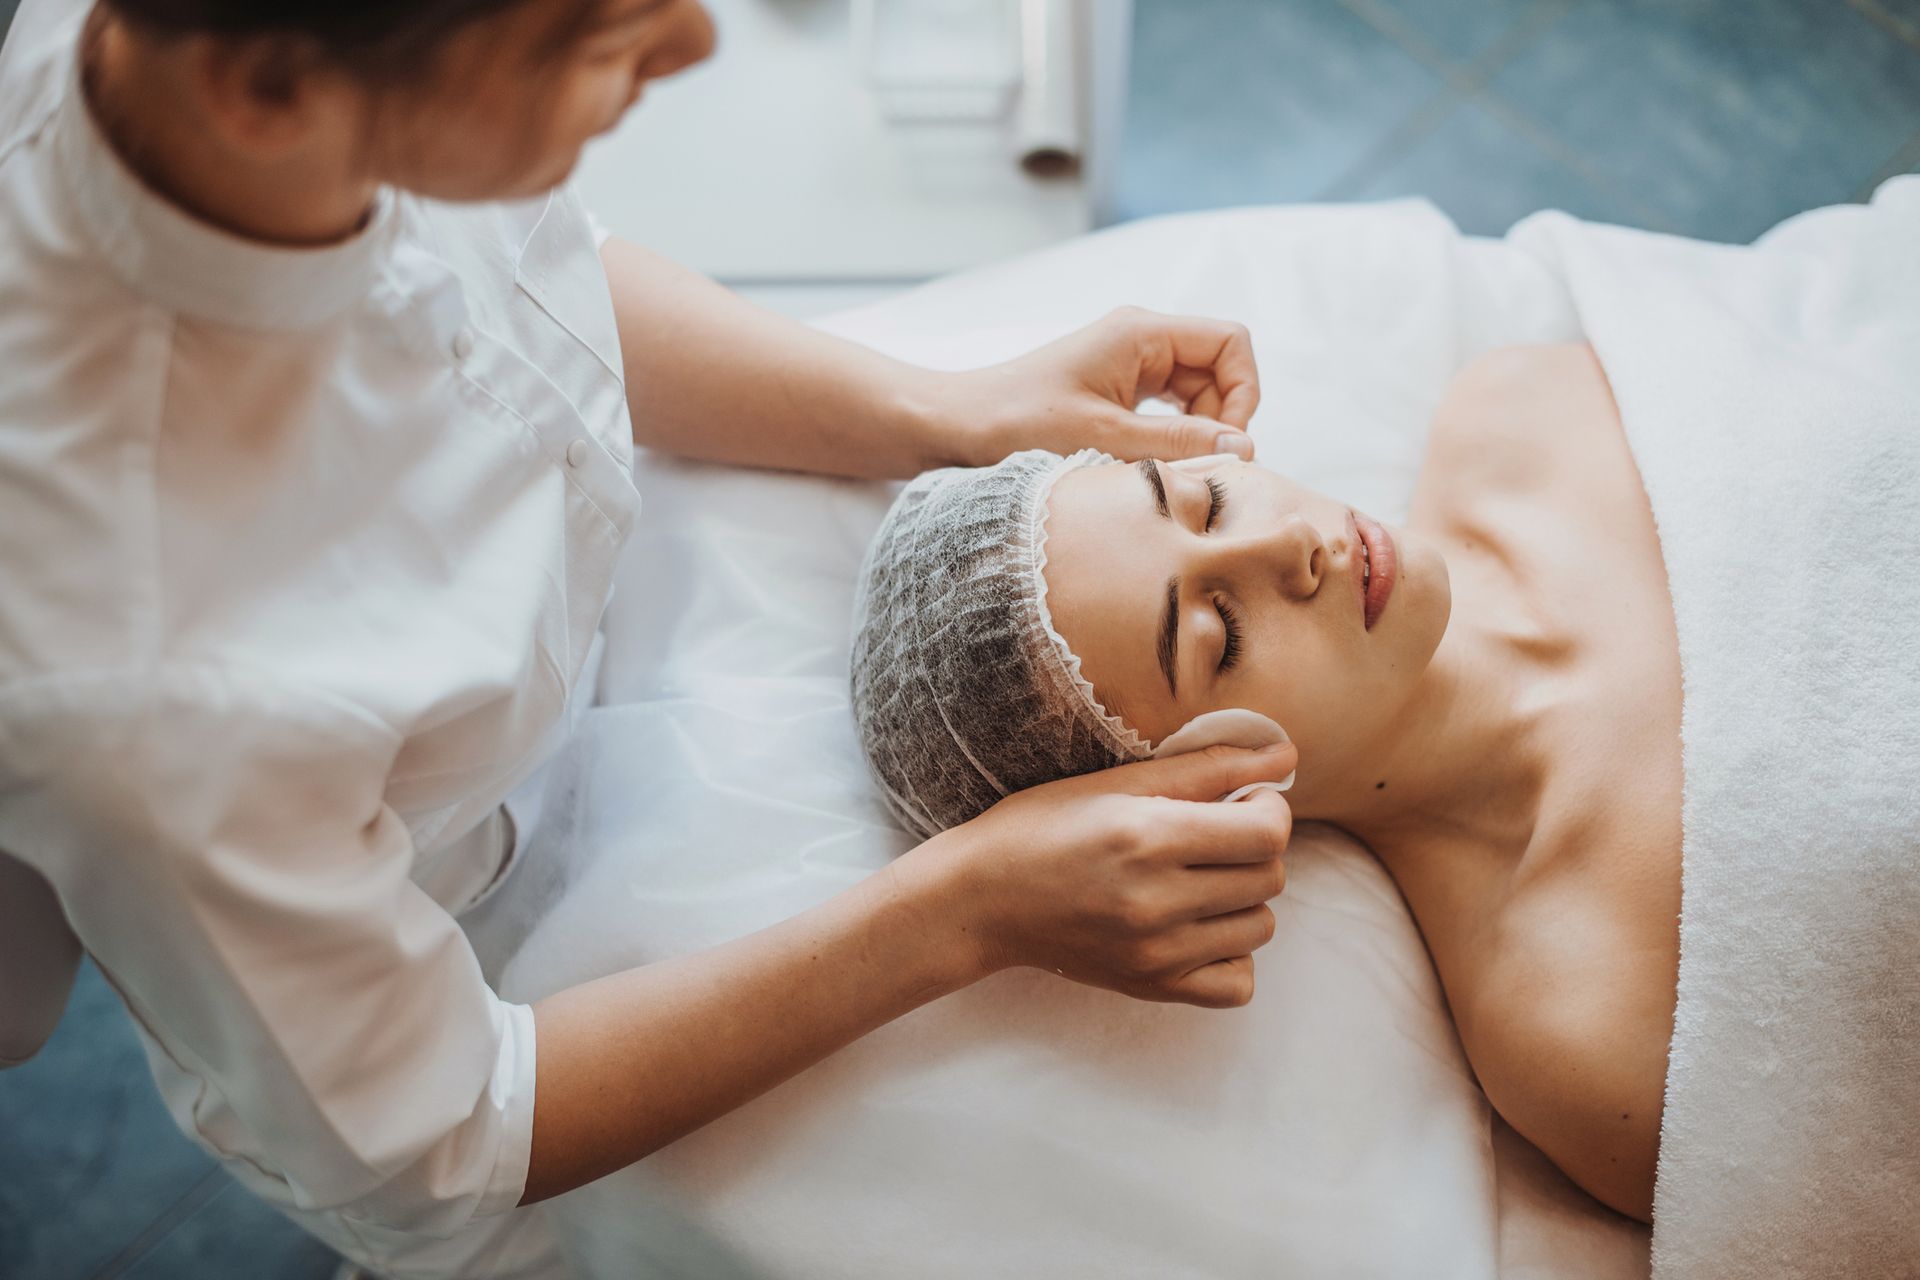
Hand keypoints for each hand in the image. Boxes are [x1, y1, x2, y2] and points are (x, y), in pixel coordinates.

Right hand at [912, 741, 1297, 1008]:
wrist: (983, 899)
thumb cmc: (1045, 825)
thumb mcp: (1119, 782)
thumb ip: (1209, 768)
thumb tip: (1288, 754)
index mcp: (1148, 837)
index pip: (1267, 833)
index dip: (1269, 808)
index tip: (1242, 800)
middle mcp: (1156, 901)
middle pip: (1269, 878)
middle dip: (1254, 849)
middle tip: (1213, 836)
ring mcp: (1156, 952)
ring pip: (1261, 927)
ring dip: (1244, 899)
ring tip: (1200, 879)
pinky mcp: (1151, 986)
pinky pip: (1238, 984)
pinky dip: (1231, 954)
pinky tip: (1199, 927)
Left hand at [924, 306, 1260, 467]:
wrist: (958, 426)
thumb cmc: (1018, 423)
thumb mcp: (1103, 438)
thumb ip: (1176, 443)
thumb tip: (1244, 448)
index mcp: (1141, 332)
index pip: (1231, 342)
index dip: (1243, 390)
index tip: (1226, 442)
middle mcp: (1141, 339)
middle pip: (1219, 369)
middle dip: (1221, 418)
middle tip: (1203, 466)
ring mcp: (1129, 364)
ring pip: (1198, 393)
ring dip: (1197, 432)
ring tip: (1174, 469)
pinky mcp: (1117, 390)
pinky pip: (1169, 408)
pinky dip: (1173, 436)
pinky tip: (1153, 462)